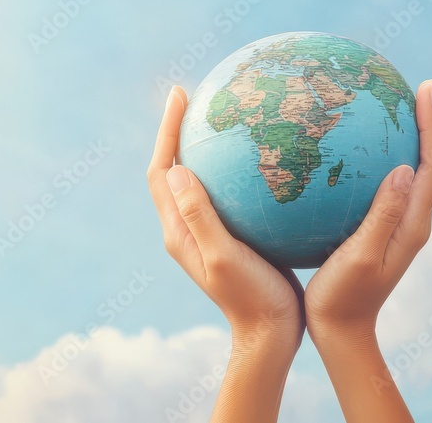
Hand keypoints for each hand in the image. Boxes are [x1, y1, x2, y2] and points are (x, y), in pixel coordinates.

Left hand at [146, 85, 304, 351]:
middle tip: (201, 96)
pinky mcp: (230, 238)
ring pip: (200, 180)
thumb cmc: (251, 299)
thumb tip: (176, 168)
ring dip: (207, 149)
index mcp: (178, 231)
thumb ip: (200, 216)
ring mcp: (207, 234)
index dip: (166, 131)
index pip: (161, 170)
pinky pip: (229, 195)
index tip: (180, 95)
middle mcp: (186, 228)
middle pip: (174, 169)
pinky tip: (270, 158)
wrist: (270, 336)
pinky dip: (238, 172)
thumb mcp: (224, 257)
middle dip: (181, 131)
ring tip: (231, 116)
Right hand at [305, 79, 431, 340]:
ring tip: (392, 102)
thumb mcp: (359, 258)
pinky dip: (375, 159)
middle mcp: (411, 220)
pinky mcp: (377, 229)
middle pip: (429, 161)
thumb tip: (404, 168)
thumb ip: (382, 216)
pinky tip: (345, 149)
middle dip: (429, 121)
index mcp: (413, 225)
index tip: (431, 88)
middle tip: (421, 84)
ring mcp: (396, 225)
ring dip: (409, 136)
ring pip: (409, 171)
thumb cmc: (342, 300)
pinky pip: (382, 184)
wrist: (340, 333)